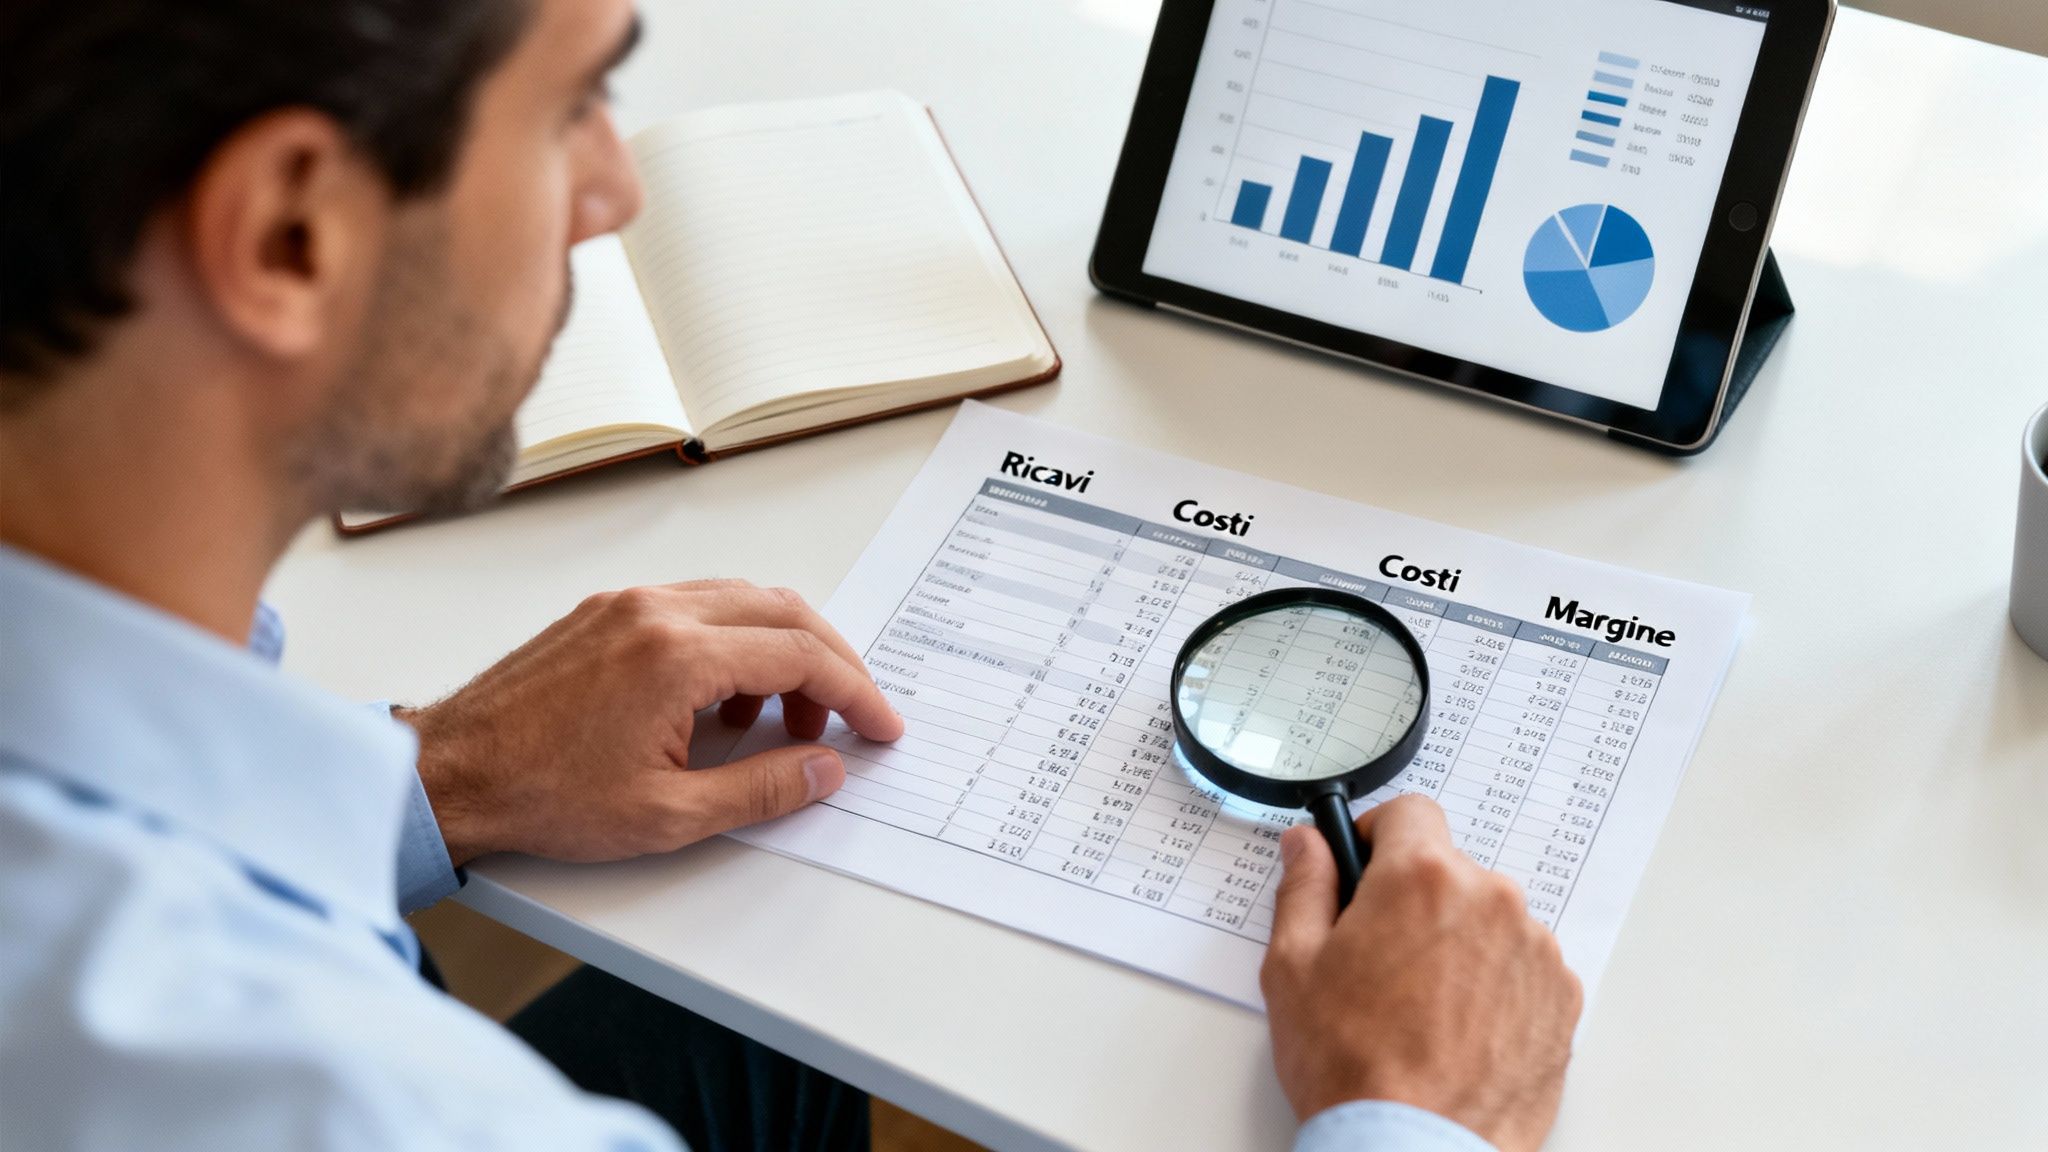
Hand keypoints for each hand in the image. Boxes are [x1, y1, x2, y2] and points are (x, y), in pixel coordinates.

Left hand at [397, 580, 903, 865]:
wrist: (449, 775)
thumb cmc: (539, 795)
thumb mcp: (668, 815)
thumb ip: (762, 790)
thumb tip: (824, 770)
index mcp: (677, 655)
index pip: (800, 655)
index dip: (855, 692)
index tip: (880, 725)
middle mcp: (656, 612)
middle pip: (783, 610)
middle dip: (831, 663)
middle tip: (850, 716)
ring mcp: (628, 604)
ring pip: (741, 601)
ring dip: (781, 652)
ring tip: (782, 724)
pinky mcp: (605, 612)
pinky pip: (696, 606)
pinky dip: (732, 644)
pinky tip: (723, 703)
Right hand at [1261, 795, 1581, 1151]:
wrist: (1415, 1149)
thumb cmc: (1354, 1066)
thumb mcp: (1293, 966)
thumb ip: (1303, 886)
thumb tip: (1306, 845)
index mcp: (1422, 878)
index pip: (1410, 811)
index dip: (1377, 836)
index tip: (1363, 869)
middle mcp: (1491, 901)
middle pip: (1448, 870)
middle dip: (1413, 900)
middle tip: (1377, 958)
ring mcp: (1534, 951)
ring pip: (1486, 919)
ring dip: (1456, 942)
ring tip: (1418, 1006)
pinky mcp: (1560, 999)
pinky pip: (1520, 966)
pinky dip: (1492, 984)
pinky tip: (1455, 1028)